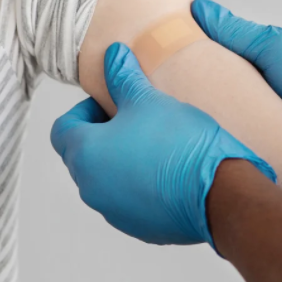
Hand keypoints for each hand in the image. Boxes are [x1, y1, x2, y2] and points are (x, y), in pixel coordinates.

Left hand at [51, 42, 275, 247]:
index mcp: (85, 154)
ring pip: (105, 178)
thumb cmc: (179, 143)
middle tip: (136, 117)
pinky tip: (168, 168)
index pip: (63, 128)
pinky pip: (128, 200)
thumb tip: (113, 54)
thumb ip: (123, 76)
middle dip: (103, 133)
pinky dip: (138, 184)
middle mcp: (90, 188)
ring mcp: (113, 211)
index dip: (85, 110)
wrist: (218, 192)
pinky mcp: (138, 227)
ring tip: (155, 142)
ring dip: (120, 160)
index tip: (114, 102)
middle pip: (82, 154)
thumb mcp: (148, 99)